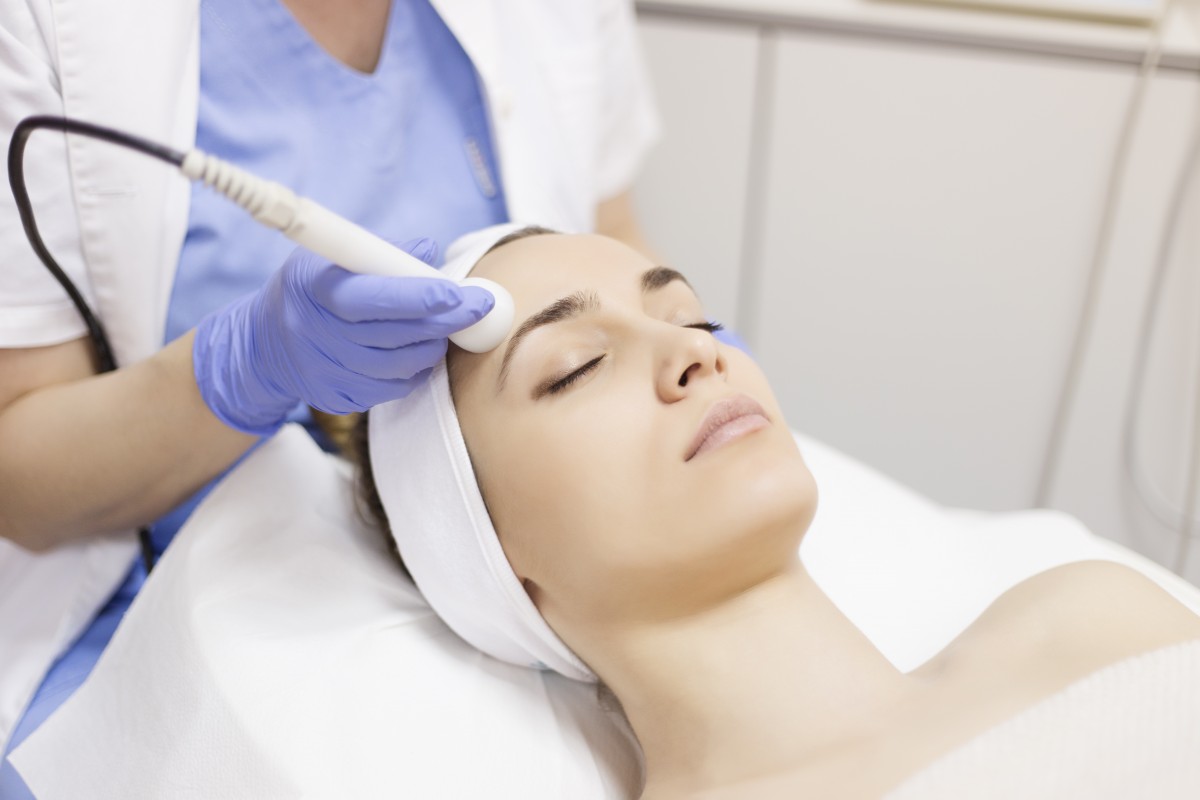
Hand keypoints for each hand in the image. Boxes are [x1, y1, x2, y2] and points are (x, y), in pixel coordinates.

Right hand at [193, 239, 493, 434]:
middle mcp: (318, 335)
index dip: (420, 296)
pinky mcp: (338, 397)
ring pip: (401, 365)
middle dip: (446, 320)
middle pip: (396, 334)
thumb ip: (381, 253)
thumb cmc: (311, 289)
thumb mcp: (332, 258)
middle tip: (478, 307)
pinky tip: (419, 351)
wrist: (265, 344)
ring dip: (433, 346)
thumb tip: (428, 251)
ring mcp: (327, 372)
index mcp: (317, 291)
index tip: (458, 292)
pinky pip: (393, 388)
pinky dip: (415, 370)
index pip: (375, 298)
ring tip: (445, 327)